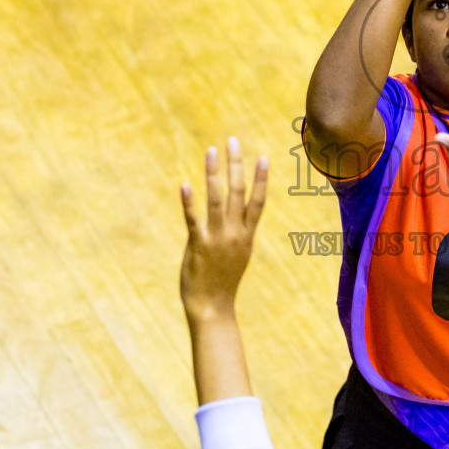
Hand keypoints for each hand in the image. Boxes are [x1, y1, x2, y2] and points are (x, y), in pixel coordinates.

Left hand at [179, 137, 269, 323]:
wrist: (212, 307)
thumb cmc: (224, 280)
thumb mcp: (238, 253)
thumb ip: (237, 232)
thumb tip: (236, 213)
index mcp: (246, 235)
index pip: (257, 201)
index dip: (260, 179)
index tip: (262, 157)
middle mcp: (234, 233)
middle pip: (238, 192)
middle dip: (235, 164)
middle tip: (232, 141)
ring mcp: (216, 238)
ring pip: (216, 199)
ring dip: (213, 173)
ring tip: (211, 150)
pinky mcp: (197, 245)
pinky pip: (193, 219)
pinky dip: (189, 201)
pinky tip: (185, 184)